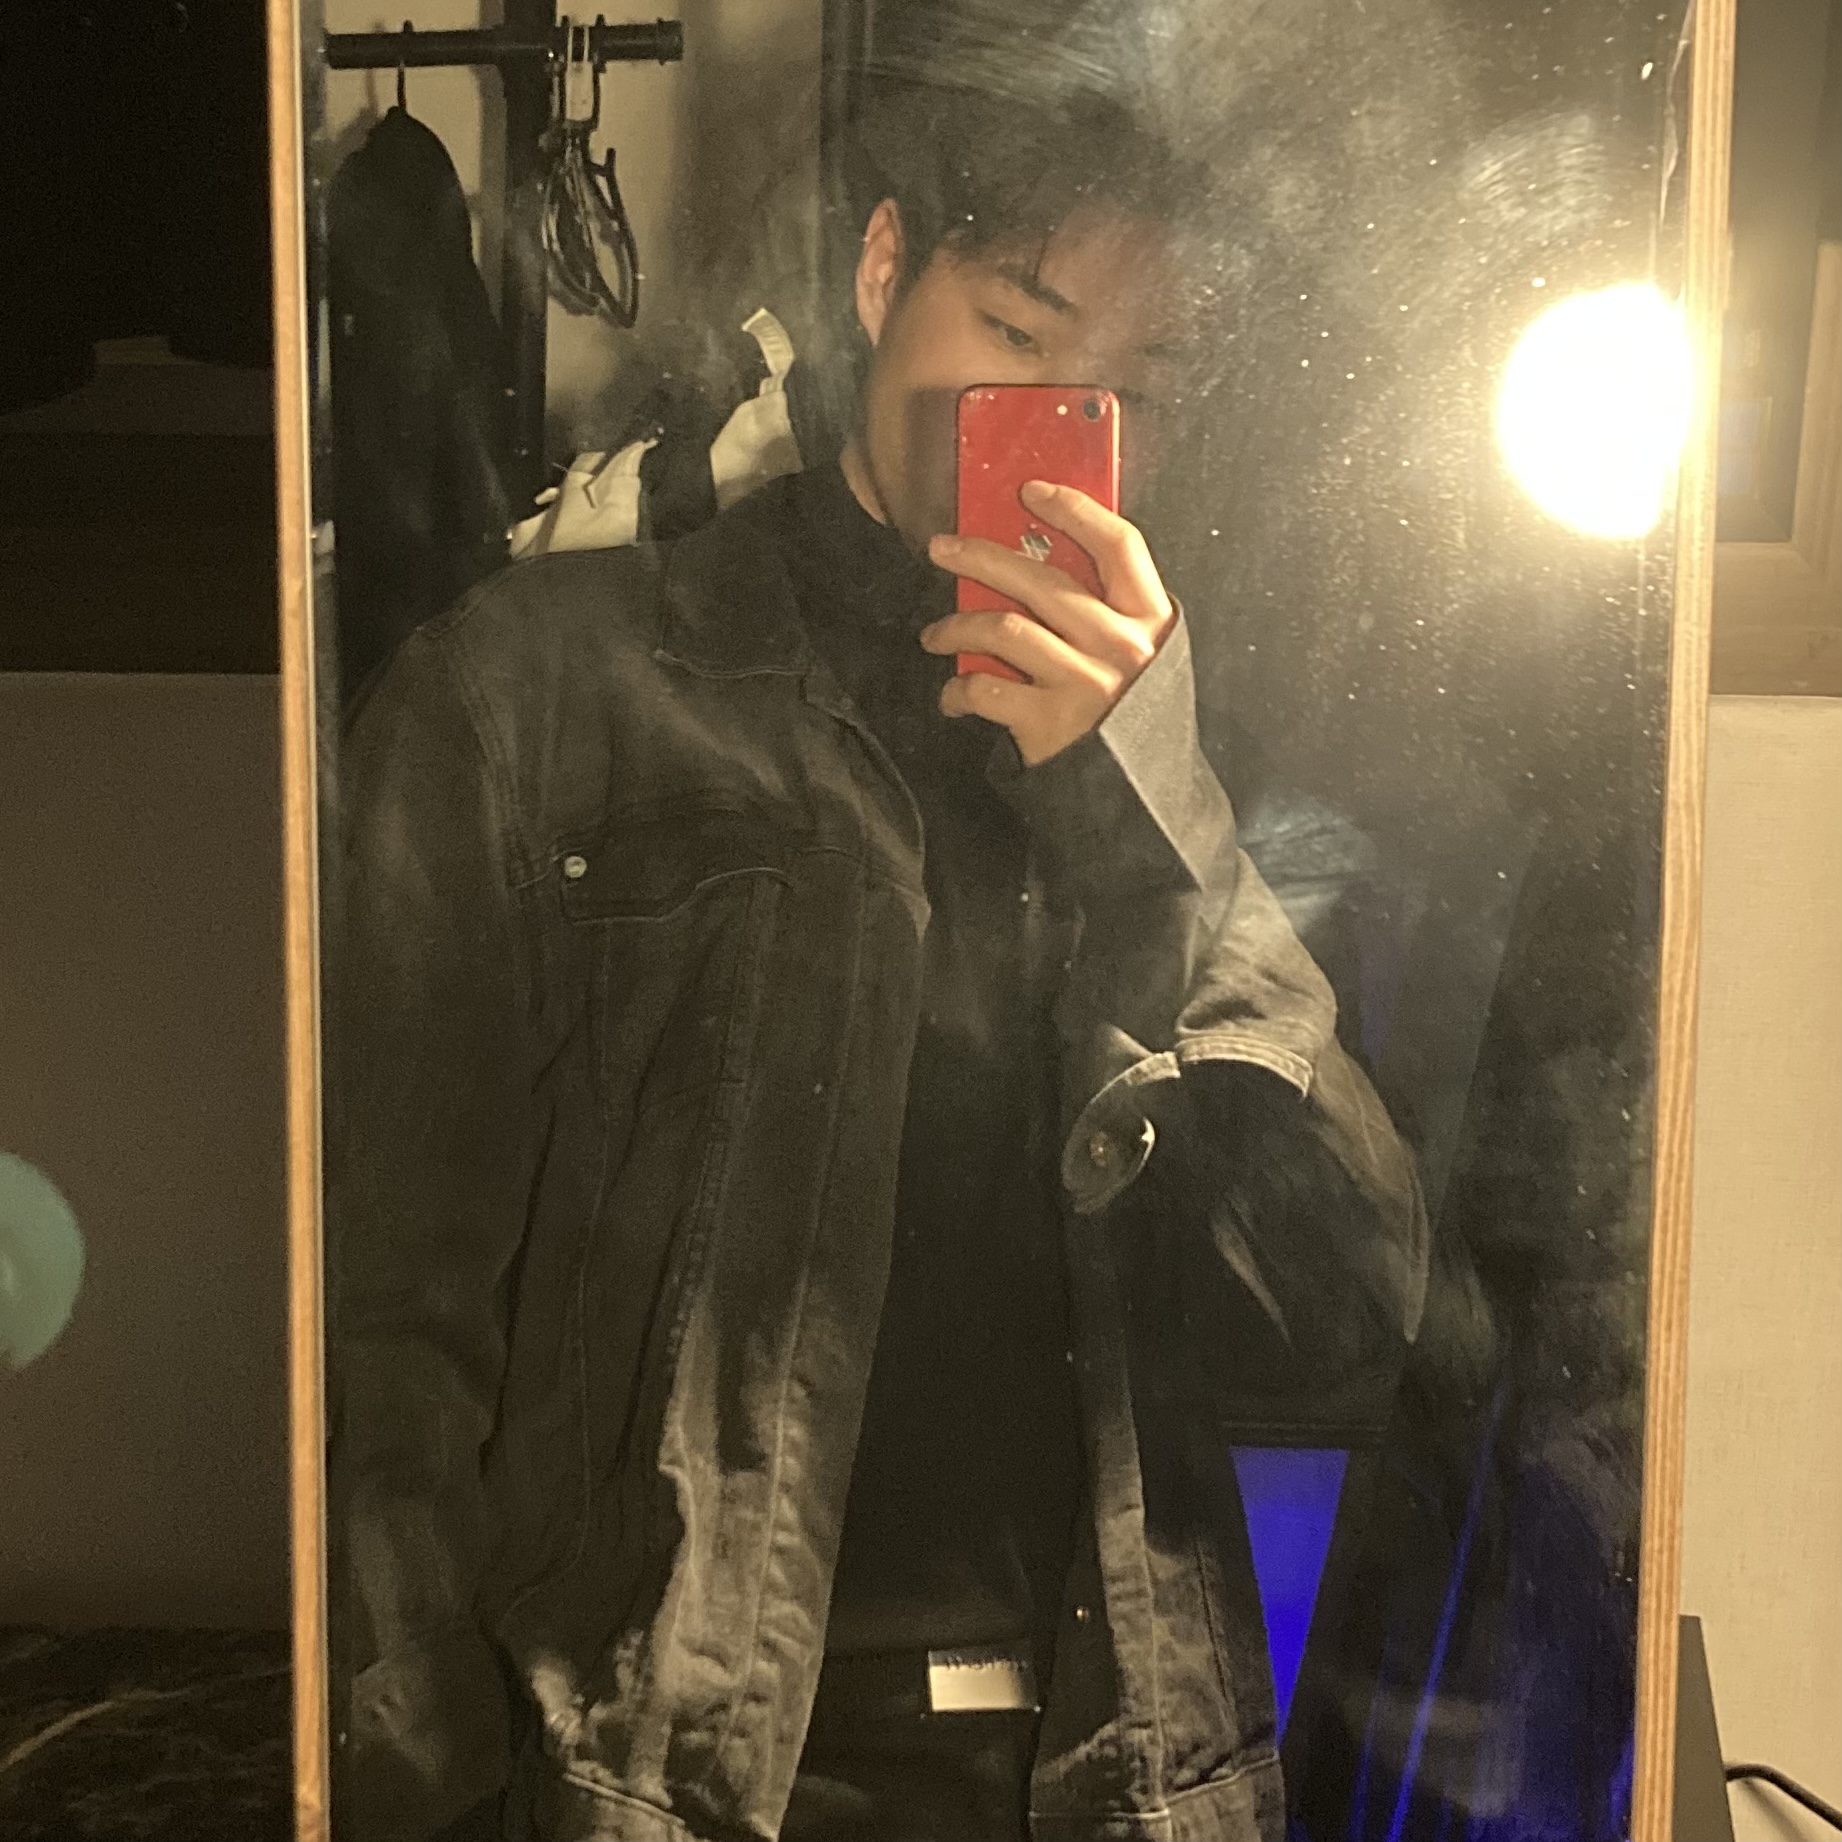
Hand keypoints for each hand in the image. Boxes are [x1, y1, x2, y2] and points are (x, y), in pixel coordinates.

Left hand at [920, 481, 1176, 765]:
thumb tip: (1037, 564)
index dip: (1074, 509)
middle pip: (1041, 578)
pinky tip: (953, 696)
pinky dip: (958, 689)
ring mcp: (1085, 685)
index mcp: (1150, 621)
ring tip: (935, 636)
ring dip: (956, 627)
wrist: (1140, 801)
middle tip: (942, 548)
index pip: (1119, 545)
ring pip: (1002, 628)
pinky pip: (986, 688)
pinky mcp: (1050, 724)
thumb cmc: (1132, 720)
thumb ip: (1108, 616)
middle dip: (981, 556)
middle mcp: (1121, 647)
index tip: (1030, 490)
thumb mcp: (1144, 661)